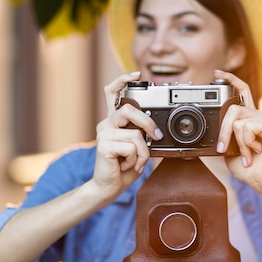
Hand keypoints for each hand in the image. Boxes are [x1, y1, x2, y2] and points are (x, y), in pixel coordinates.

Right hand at [93, 72, 162, 200]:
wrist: (109, 187)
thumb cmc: (123, 167)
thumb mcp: (137, 148)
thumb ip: (143, 136)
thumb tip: (158, 131)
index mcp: (113, 121)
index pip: (112, 92)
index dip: (122, 80)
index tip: (136, 74)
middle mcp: (106, 124)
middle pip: (128, 110)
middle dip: (147, 123)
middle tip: (157, 137)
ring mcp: (103, 133)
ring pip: (135, 134)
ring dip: (143, 152)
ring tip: (136, 162)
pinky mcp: (104, 145)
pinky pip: (132, 147)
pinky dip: (136, 159)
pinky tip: (126, 166)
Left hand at [215, 70, 261, 198]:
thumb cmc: (247, 166)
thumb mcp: (227, 149)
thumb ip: (222, 135)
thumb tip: (207, 133)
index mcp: (249, 117)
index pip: (241, 91)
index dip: (230, 80)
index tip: (217, 74)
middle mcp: (259, 114)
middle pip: (232, 108)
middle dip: (223, 131)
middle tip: (224, 148)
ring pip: (236, 120)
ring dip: (237, 142)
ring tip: (247, 154)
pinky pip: (246, 128)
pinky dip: (246, 144)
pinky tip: (255, 151)